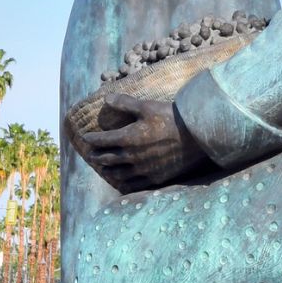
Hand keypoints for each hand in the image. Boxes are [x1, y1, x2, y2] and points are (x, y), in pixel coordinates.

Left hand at [81, 94, 209, 193]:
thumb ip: (125, 103)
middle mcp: (132, 157)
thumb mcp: (147, 106)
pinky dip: (125, 183)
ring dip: (108, 171)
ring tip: (104, 169)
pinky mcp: (155, 178)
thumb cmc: (171, 118)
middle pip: (108, 159)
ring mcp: (143, 170)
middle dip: (97, 156)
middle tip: (91, 155)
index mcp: (128, 138)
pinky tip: (124, 182)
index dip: (92, 139)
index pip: (102, 140)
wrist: (196, 137)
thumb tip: (106, 98)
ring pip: (119, 174)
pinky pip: (135, 184)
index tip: (85, 138)